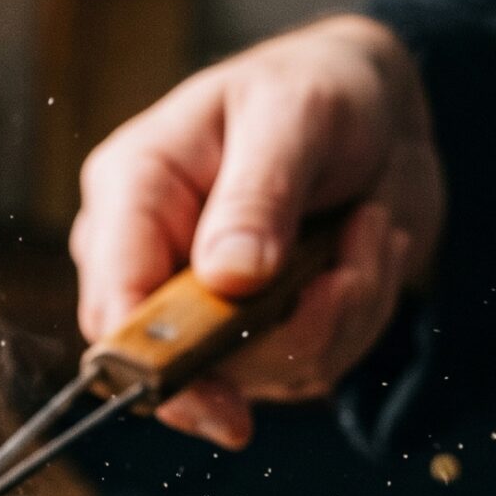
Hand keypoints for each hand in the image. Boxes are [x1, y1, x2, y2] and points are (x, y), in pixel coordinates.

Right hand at [70, 15, 442, 446]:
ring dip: (341, 311)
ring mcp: (204, 305)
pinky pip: (308, 366)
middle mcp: (154, 259)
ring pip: (262, 372)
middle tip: (349, 270)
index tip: (223, 406)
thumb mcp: (294, 115)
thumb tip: (227, 278)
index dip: (156, 368)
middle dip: (286, 331)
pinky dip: (357, 313)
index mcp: (131, 194)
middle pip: (185, 362)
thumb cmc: (319, 89)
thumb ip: (258, 195)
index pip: (114, 310)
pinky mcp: (257, 332)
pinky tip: (367, 246)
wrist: (381, 112)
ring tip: (370, 227)